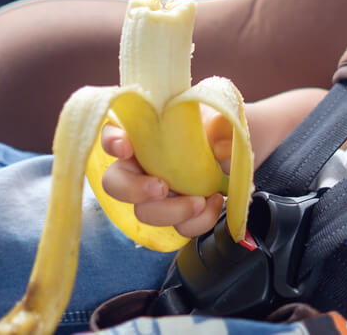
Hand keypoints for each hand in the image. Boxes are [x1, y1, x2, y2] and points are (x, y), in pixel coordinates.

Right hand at [99, 120, 226, 239]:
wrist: (234, 156)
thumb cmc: (219, 131)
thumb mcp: (221, 120)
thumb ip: (221, 126)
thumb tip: (219, 148)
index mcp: (144, 133)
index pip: (112, 132)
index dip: (111, 141)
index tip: (125, 147)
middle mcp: (141, 163)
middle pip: (114, 183)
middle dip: (133, 190)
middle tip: (161, 188)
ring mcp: (155, 192)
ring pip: (143, 212)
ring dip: (171, 212)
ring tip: (199, 201)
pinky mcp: (175, 214)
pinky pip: (177, 227)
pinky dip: (195, 222)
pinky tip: (212, 203)